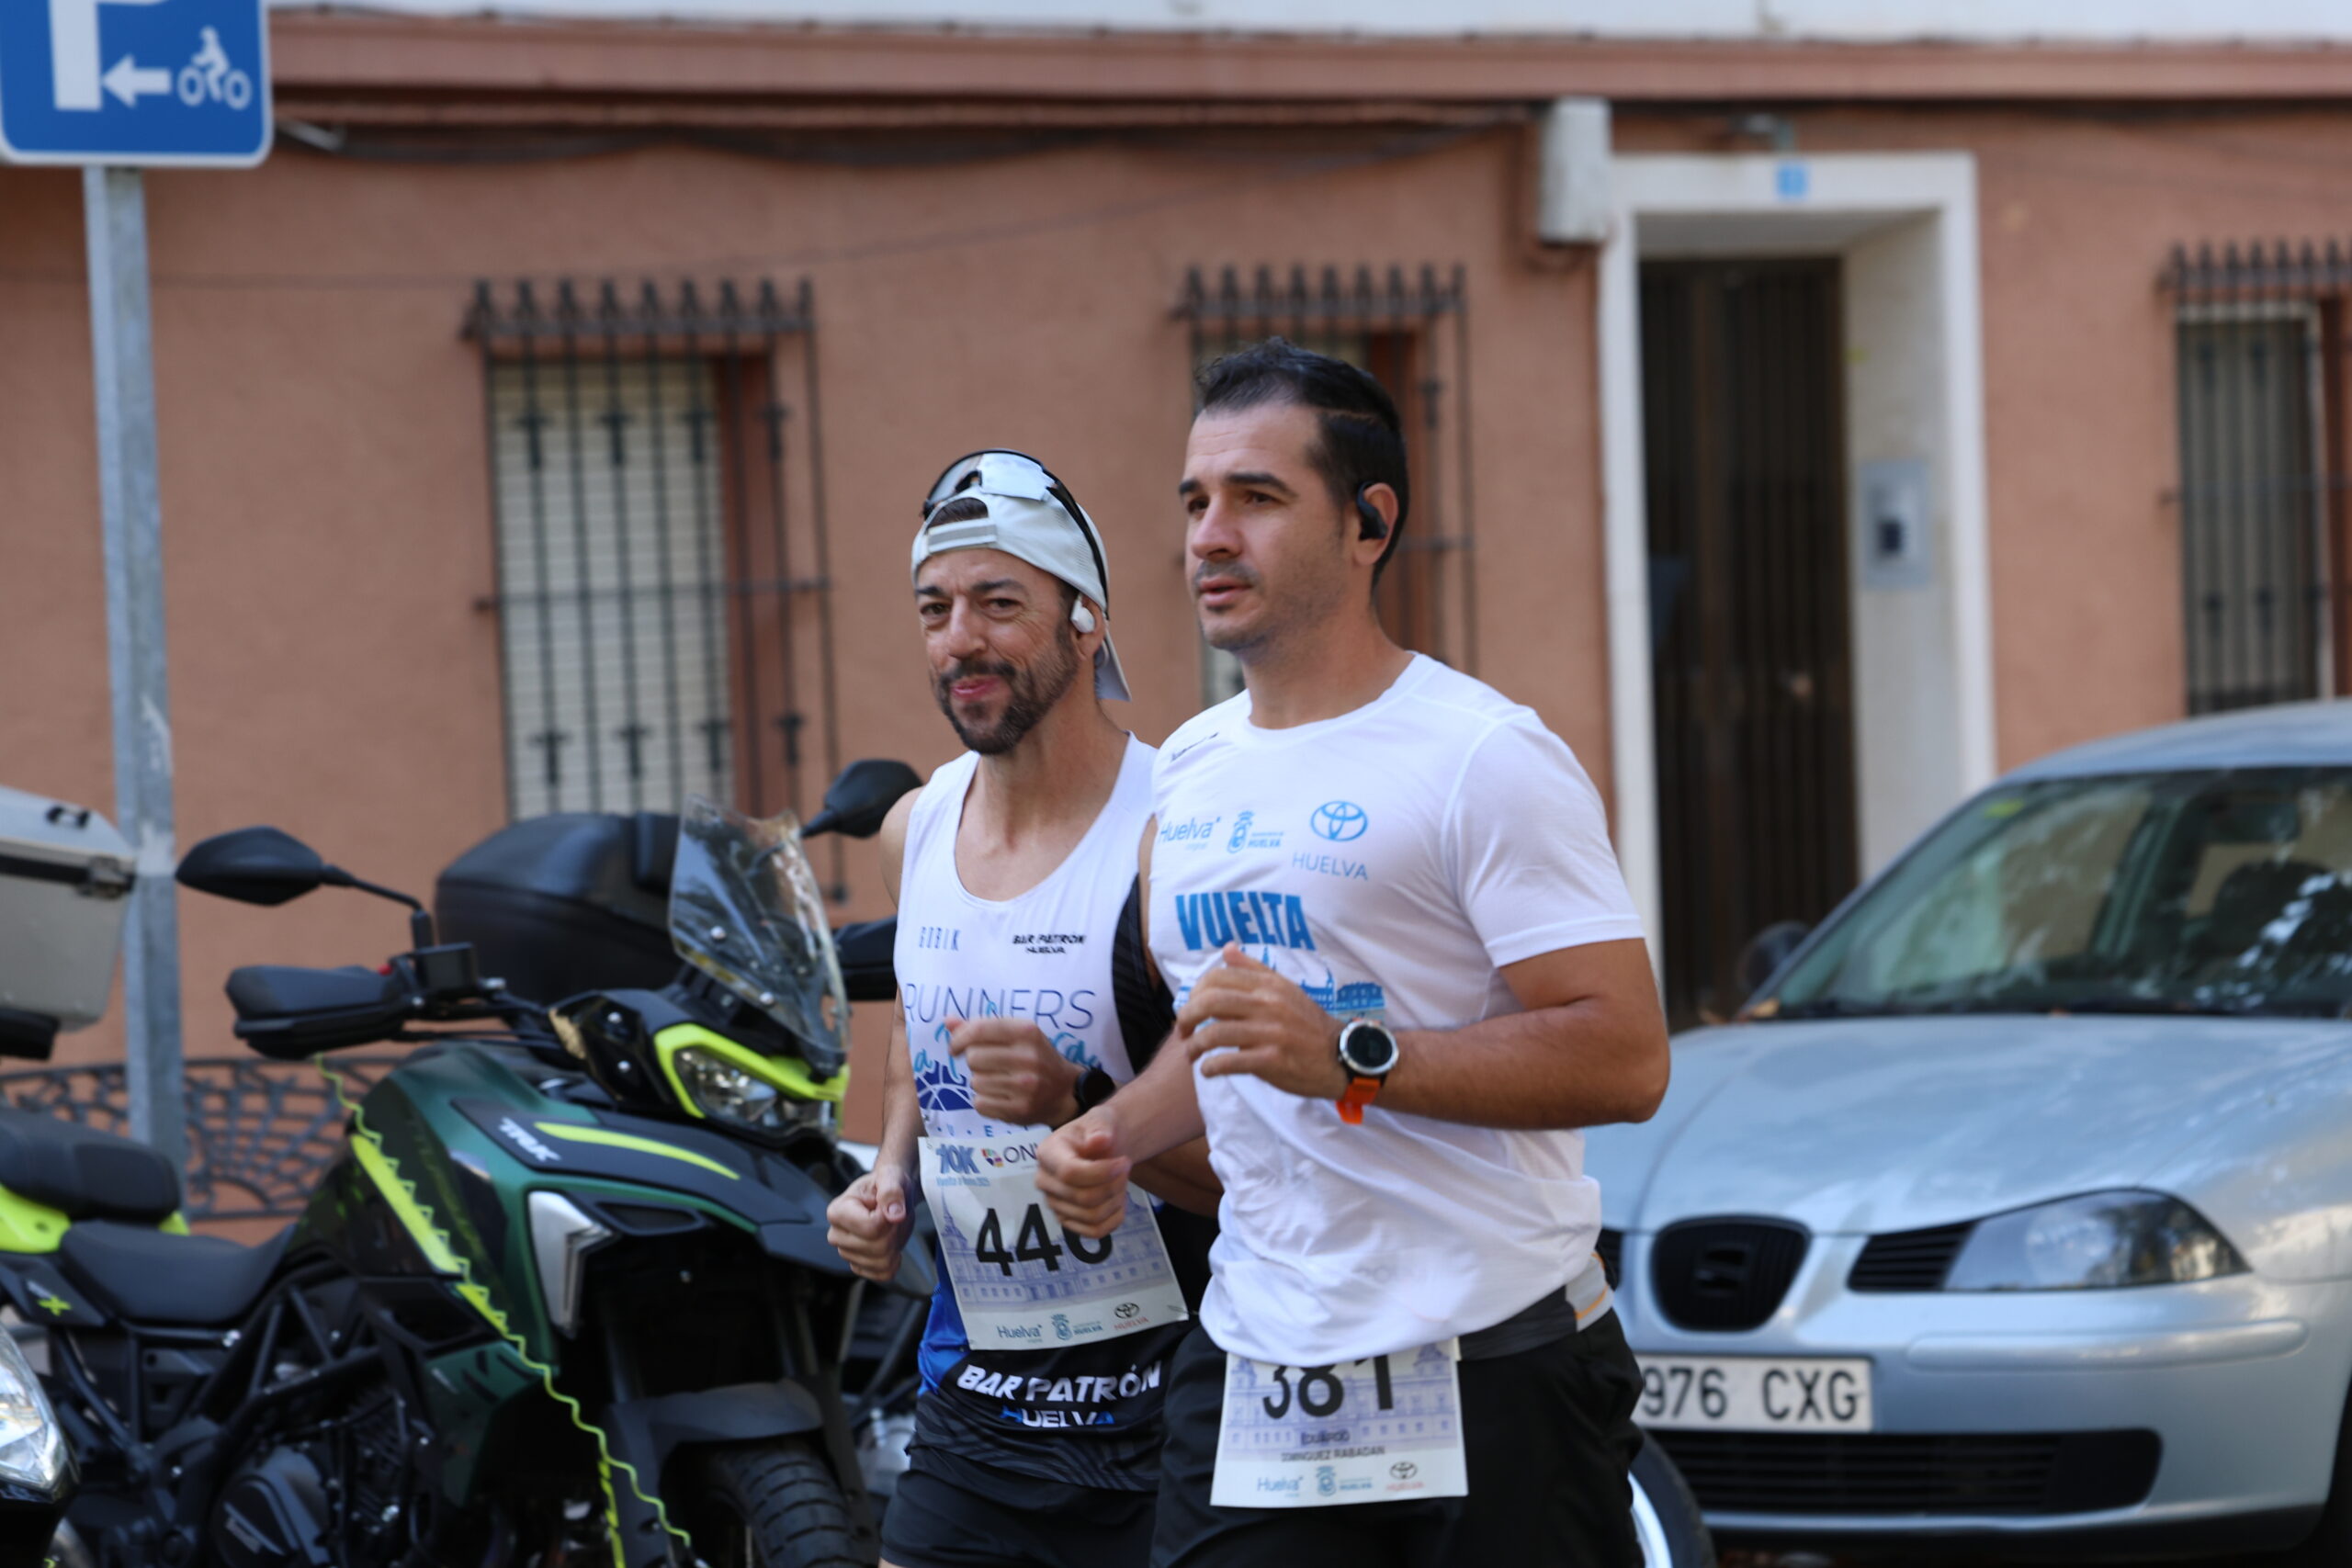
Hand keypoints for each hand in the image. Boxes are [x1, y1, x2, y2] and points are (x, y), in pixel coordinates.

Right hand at [825, 1166, 913, 1282]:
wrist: (891, 1195)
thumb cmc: (886, 1183)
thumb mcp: (891, 1177)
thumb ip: (891, 1190)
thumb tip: (894, 1215)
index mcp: (837, 1212)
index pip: (870, 1228)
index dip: (888, 1218)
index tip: (888, 1206)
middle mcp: (837, 1235)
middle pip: (878, 1247)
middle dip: (894, 1231)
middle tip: (892, 1216)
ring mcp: (846, 1253)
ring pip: (882, 1262)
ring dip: (895, 1245)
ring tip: (890, 1228)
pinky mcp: (859, 1265)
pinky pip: (883, 1274)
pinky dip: (894, 1262)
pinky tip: (891, 1245)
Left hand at [948, 1017, 1084, 1126]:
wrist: (1065, 1091)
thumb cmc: (1035, 1058)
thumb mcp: (1016, 1035)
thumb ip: (982, 1028)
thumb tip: (948, 1021)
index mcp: (1027, 1032)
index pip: (979, 1029)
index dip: (959, 1038)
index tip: (955, 1048)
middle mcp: (1028, 1057)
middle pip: (973, 1057)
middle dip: (974, 1062)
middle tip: (987, 1066)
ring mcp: (1025, 1086)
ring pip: (975, 1082)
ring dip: (980, 1082)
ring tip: (998, 1081)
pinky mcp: (1020, 1110)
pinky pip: (980, 1103)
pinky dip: (984, 1101)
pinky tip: (1000, 1097)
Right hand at [1037, 1116, 1131, 1238]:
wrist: (1101, 1147)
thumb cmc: (1098, 1132)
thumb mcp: (1101, 1120)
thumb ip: (1100, 1128)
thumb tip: (1100, 1140)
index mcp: (1047, 1153)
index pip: (1070, 1173)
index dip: (1102, 1172)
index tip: (1125, 1161)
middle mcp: (1044, 1181)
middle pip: (1083, 1198)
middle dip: (1114, 1185)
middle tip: (1127, 1169)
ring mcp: (1054, 1204)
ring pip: (1092, 1216)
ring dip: (1117, 1200)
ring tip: (1123, 1182)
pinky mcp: (1067, 1220)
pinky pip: (1095, 1232)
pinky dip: (1115, 1219)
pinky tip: (1120, 1200)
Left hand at [1179, 945, 1348, 1099]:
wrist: (1340, 1056)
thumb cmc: (1307, 1024)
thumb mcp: (1285, 989)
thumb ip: (1254, 969)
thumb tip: (1227, 948)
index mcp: (1269, 985)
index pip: (1217, 978)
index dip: (1195, 993)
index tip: (1191, 1008)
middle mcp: (1268, 1004)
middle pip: (1210, 1002)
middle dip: (1187, 1017)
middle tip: (1183, 1031)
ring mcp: (1270, 1032)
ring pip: (1215, 1033)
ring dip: (1195, 1046)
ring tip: (1191, 1054)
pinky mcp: (1272, 1060)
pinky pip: (1230, 1061)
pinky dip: (1211, 1067)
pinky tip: (1208, 1070)